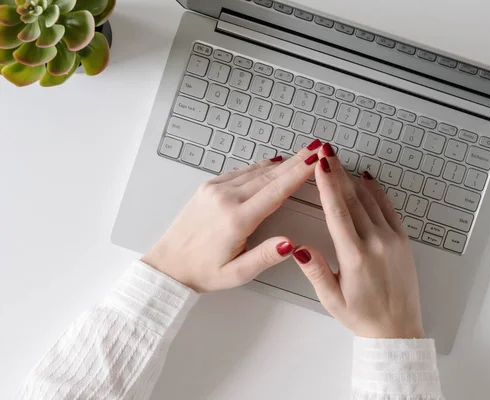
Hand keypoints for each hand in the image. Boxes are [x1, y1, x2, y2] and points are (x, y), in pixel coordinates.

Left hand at [142, 140, 322, 292]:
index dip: (299, 173)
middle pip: (270, 175)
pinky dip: (260, 167)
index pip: (277, 190)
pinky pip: (241, 172)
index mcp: (236, 219)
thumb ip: (265, 257)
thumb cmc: (202, 271)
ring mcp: (215, 189)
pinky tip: (273, 164)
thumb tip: (290, 244)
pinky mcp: (208, 187)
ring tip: (302, 155)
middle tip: (317, 149)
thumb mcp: (237, 273)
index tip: (316, 160)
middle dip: (296, 161)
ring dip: (281, 163)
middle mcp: (226, 198)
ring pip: (256, 171)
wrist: (168, 264)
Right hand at [291, 144, 424, 338]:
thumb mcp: (331, 299)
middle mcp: (376, 243)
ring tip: (340, 162)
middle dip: (337, 173)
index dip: (328, 185)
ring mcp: (393, 240)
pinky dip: (378, 192)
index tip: (321, 165)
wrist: (398, 330)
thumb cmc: (362, 316)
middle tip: (326, 152)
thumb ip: (316, 271)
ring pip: (371, 201)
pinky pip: (389, 209)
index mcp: (355, 256)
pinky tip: (368, 179)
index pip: (338, 212)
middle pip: (353, 199)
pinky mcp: (403, 241)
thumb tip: (298, 248)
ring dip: (354, 179)